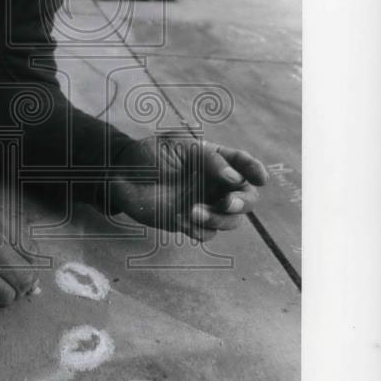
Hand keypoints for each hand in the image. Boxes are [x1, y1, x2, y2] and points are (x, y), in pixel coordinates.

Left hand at [107, 132, 267, 240]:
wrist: (120, 176)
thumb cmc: (149, 155)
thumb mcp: (178, 146)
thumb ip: (207, 159)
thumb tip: (234, 177)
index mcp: (215, 159)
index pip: (243, 163)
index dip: (255, 169)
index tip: (260, 177)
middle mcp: (215, 184)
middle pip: (246, 197)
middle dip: (242, 202)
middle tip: (226, 202)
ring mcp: (204, 204)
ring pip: (231, 220)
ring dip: (219, 219)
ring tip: (193, 211)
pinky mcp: (189, 222)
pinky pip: (206, 234)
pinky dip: (198, 229)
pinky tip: (179, 218)